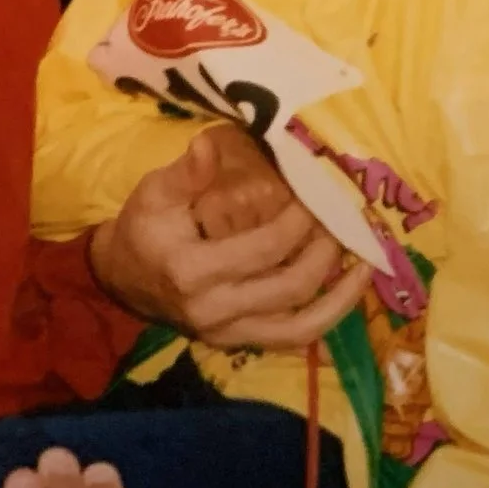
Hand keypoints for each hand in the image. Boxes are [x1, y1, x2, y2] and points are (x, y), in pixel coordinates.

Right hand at [89, 125, 371, 348]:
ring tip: (367, 264)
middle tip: (345, 218)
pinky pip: (292, 339)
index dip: (298, 221)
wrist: (121, 280)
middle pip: (290, 285)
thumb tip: (208, 145)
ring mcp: (229, 334)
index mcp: (193, 271)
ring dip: (340, 296)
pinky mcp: (239, 343)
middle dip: (326, 249)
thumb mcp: (153, 194)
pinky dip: (326, 319)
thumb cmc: (141, 229)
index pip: (264, 249)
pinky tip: (347, 294)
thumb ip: (184, 174)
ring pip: (301, 326)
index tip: (316, 193)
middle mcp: (215, 311)